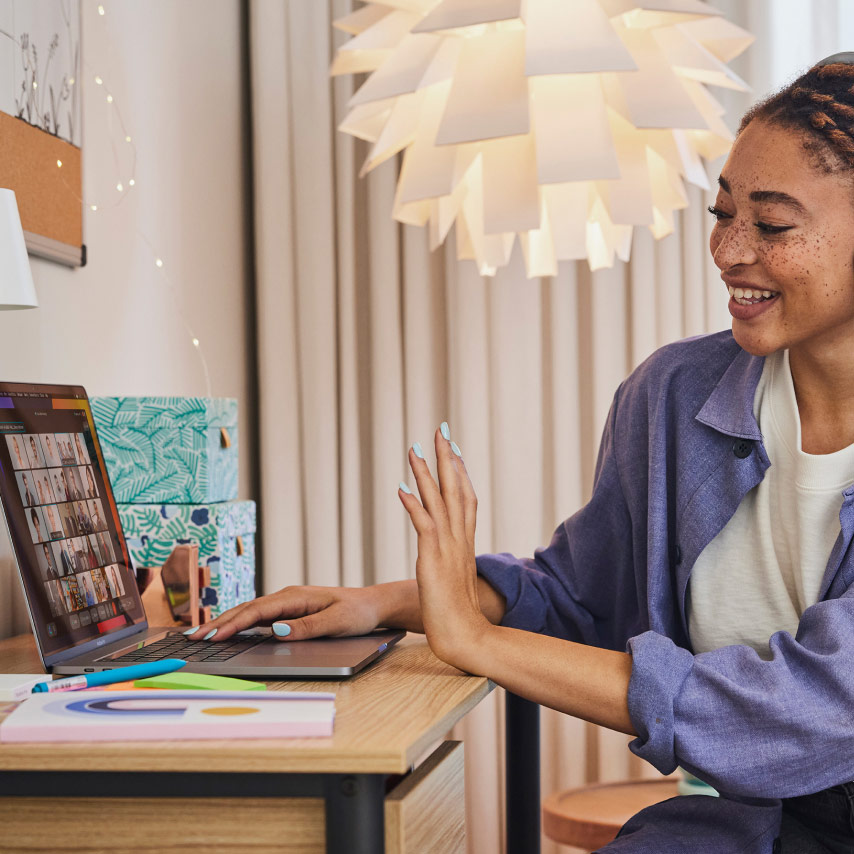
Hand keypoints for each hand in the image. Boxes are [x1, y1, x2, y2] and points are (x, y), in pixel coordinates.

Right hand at [183, 585, 384, 642]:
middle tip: (193, 637)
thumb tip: (276, 630)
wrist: (372, 605)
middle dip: (219, 623)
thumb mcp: (336, 622)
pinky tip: (226, 632)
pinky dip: (239, 624)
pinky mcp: (288, 611)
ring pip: (249, 612)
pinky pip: (258, 617)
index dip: (232, 624)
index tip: (213, 636)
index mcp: (295, 596)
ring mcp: (286, 603)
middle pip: (246, 609)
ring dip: (225, 623)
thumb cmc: (357, 613)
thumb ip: (306, 627)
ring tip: (201, 635)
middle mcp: (287, 596)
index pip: (257, 611)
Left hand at [398, 424, 491, 671]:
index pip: (466, 498)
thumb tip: (444, 552)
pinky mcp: (434, 560)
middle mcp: (460, 540)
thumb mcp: (456, 581)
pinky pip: (424, 526)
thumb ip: (453, 562)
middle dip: (448, 458)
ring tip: (416, 448)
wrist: (467, 638)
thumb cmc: (460, 616)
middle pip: (456, 489)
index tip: (453, 448)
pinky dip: (414, 505)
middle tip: (440, 430)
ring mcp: (449, 548)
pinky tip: (403, 488)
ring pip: (439, 501)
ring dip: (427, 472)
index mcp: (466, 543)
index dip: (460, 471)